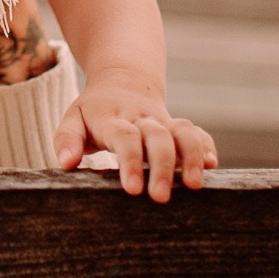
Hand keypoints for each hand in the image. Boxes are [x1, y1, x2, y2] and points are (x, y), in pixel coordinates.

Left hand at [53, 74, 217, 202]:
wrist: (123, 79)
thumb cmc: (94, 110)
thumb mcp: (73, 118)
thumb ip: (67, 139)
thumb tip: (66, 164)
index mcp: (113, 118)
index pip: (125, 137)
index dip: (130, 162)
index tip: (133, 189)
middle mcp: (142, 119)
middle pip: (158, 137)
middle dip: (162, 167)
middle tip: (161, 198)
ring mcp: (163, 121)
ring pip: (183, 132)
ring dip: (192, 157)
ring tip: (195, 186)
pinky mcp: (178, 126)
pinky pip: (197, 132)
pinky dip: (206, 146)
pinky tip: (212, 165)